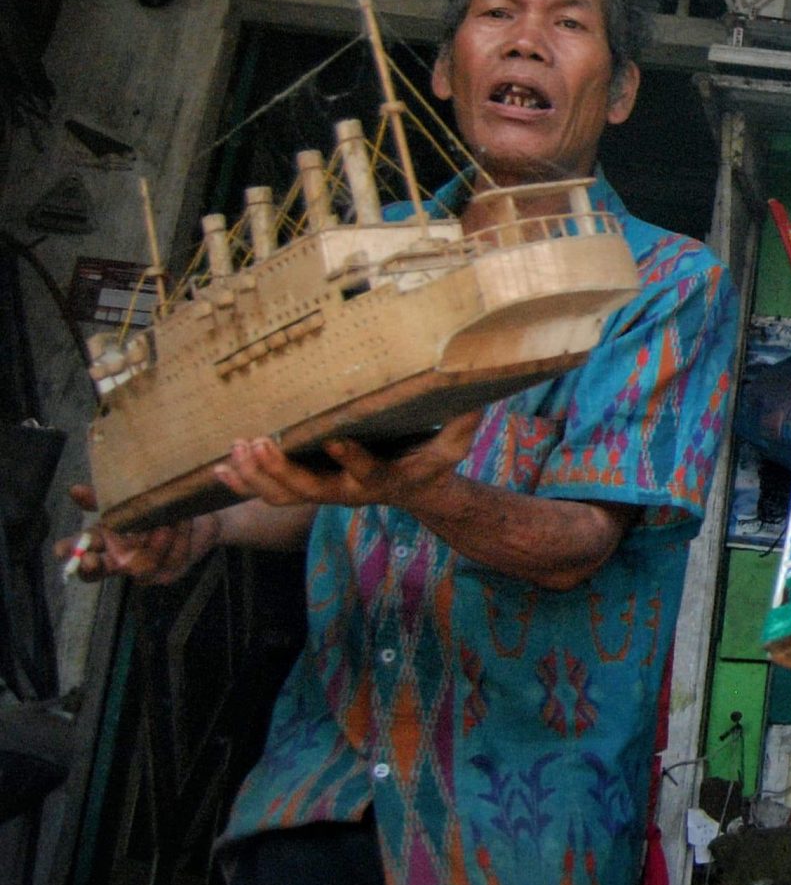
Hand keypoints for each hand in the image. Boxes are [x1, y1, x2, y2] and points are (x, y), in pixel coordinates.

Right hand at [57, 483, 222, 584]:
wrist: (201, 516)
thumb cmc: (159, 509)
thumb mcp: (130, 500)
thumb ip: (102, 498)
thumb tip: (75, 490)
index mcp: (107, 542)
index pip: (81, 551)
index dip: (70, 552)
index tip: (61, 550)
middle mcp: (121, 560)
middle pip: (99, 571)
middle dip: (92, 567)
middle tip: (89, 560)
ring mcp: (144, 570)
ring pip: (140, 566)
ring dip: (153, 543)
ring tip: (164, 525)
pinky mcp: (169, 572)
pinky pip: (170, 559)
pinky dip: (177, 538)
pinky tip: (181, 523)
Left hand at [214, 415, 481, 513]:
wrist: (416, 492)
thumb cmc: (433, 464)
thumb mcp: (454, 447)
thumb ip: (464, 424)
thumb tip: (475, 390)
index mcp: (382, 479)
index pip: (367, 472)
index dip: (350, 458)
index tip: (334, 438)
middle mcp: (346, 491)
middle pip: (307, 489)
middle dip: (280, 469)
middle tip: (260, 442)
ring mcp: (323, 492)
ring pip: (280, 494)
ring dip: (255, 475)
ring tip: (237, 449)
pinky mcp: (307, 488)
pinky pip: (269, 493)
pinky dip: (243, 483)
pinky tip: (221, 468)